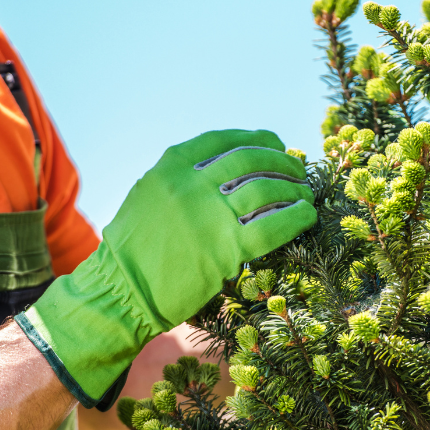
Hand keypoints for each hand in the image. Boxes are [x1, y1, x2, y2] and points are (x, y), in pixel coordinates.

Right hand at [17, 129, 315, 406]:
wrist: (122, 291)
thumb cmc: (134, 250)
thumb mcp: (149, 197)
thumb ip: (183, 180)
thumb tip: (227, 173)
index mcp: (171, 167)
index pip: (224, 141)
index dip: (256, 139)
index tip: (274, 143)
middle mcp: (192, 185)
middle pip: (250, 160)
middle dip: (280, 161)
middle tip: (297, 171)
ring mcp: (210, 216)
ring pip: (266, 189)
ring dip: (293, 188)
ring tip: (305, 193)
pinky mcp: (226, 250)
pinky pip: (273, 226)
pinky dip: (296, 217)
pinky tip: (307, 216)